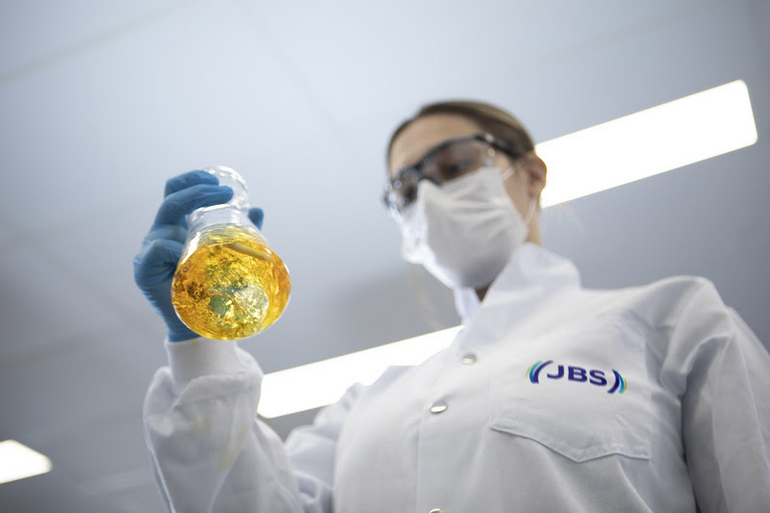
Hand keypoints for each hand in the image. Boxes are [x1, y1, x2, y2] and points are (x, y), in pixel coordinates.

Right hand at [133, 170, 264, 340]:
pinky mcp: (143, 268)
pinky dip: (176, 247)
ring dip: (192, 211)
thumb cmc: (211, 288)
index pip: (177, 191)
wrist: (197, 325)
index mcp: (177, 226)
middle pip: (172, 198)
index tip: (218, 181)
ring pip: (165, 219)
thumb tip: (258, 209)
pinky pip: (159, 248)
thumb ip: (239, 233)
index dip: (193, 179)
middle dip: (199, 189)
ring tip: (215, 224)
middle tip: (225, 193)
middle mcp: (161, 233)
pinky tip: (189, 254)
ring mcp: (150, 249)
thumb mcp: (227, 255)